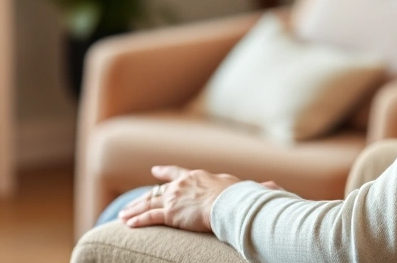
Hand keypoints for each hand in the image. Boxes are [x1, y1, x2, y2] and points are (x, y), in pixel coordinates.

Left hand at [118, 166, 283, 232]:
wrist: (229, 203)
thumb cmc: (240, 196)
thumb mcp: (247, 189)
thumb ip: (257, 188)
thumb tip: (274, 186)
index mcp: (197, 177)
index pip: (177, 173)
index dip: (165, 173)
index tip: (155, 171)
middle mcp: (182, 185)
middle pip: (157, 191)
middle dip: (142, 198)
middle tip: (130, 203)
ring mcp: (175, 199)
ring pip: (148, 204)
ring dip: (134, 210)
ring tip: (122, 216)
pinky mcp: (170, 214)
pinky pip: (149, 218)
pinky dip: (137, 221)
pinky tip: (127, 224)